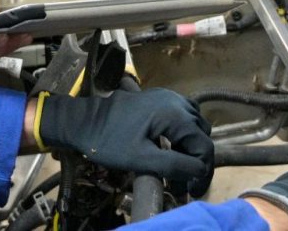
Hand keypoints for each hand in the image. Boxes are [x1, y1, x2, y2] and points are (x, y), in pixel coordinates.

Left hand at [33, 88, 214, 194]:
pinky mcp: (160, 98)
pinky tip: (171, 148)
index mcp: (174, 115)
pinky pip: (183, 115)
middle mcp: (177, 102)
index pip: (204, 145)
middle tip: (183, 182)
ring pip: (195, 124)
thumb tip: (199, 171)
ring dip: (191, 146)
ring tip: (177, 167)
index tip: (190, 190)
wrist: (83, 120)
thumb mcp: (141, 159)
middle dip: (196, 160)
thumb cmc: (109, 141)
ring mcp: (169, 97)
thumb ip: (173, 165)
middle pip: (202, 134)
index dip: (202, 171)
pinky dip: (183, 133)